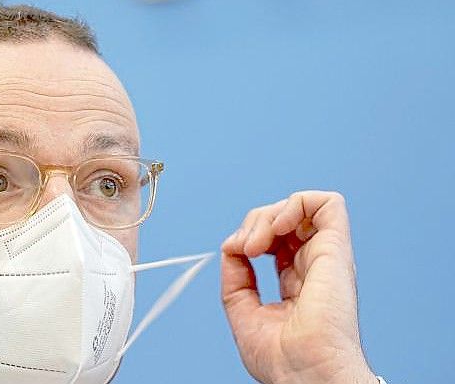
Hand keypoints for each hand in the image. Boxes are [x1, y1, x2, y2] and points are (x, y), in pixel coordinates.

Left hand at [221, 191, 374, 383]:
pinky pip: (329, 203)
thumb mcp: (243, 311)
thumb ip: (236, 276)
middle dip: (254, 222)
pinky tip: (278, 226)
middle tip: (244, 249)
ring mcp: (326, 257)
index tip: (235, 254)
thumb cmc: (284, 360)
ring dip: (269, 214)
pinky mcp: (337, 250)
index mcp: (297, 283)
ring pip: (300, 206)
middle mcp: (314, 266)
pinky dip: (296, 203)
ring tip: (256, 242)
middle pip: (282, 219)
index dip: (248, 236)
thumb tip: (232, 246)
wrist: (304, 374)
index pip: (274, 240)